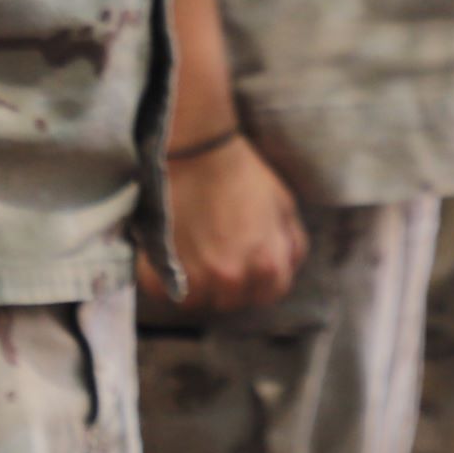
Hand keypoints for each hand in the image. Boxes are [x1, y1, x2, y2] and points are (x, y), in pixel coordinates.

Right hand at [144, 133, 307, 313]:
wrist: (200, 151)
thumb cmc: (244, 174)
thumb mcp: (284, 206)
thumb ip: (292, 244)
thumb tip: (287, 268)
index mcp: (266, 265)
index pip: (267, 295)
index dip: (260, 279)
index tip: (248, 263)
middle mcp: (232, 277)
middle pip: (231, 301)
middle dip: (228, 283)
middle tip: (219, 255)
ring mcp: (195, 276)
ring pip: (196, 301)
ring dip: (196, 284)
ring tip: (193, 255)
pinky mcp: (161, 266)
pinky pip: (162, 291)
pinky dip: (163, 279)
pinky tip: (170, 255)